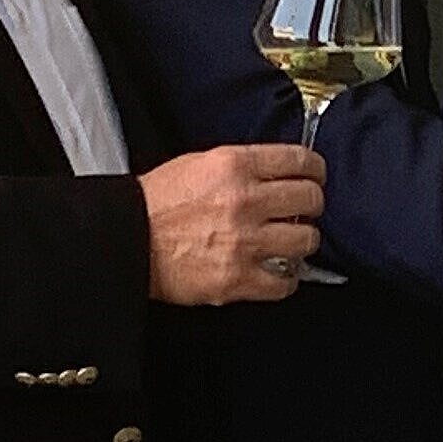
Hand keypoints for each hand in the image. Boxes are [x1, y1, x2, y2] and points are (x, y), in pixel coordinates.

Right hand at [140, 144, 325, 305]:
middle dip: (310, 205)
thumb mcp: (199, 164)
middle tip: (301, 211)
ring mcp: (244, 242)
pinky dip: (285, 278)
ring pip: (307, 240)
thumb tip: (279, 173)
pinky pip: (285, 281)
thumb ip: (242, 166)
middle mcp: (245, 201)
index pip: (300, 160)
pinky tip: (275, 271)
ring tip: (288, 242)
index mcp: (234, 166)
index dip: (316, 170)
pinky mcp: (238, 279)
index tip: (315, 177)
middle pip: (311, 199)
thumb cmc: (156, 204)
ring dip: (301, 242)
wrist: (127, 240)